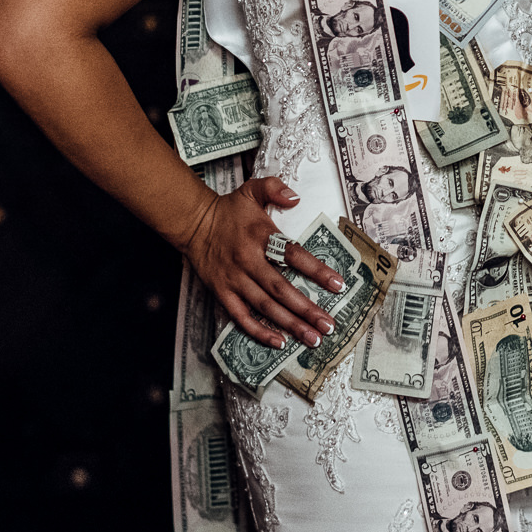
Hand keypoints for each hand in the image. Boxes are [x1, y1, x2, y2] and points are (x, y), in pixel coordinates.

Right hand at [182, 175, 345, 349]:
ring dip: (290, 325)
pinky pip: (241, 317)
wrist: (193, 224)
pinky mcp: (222, 293)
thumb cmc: (228, 210)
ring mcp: (234, 280)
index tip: (338, 284)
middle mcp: (248, 261)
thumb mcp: (252, 189)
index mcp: (260, 236)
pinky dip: (259, 332)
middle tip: (329, 325)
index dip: (316, 270)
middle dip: (307, 309)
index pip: (293, 255)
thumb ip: (275, 188)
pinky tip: (279, 343)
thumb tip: (296, 198)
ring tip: (312, 339)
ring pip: (265, 307)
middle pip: (281, 289)